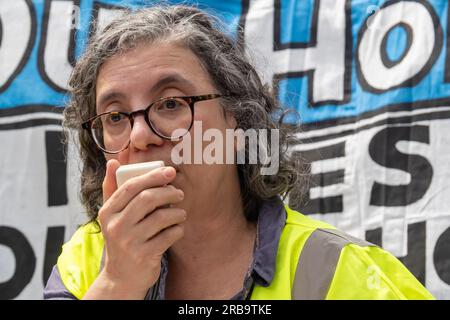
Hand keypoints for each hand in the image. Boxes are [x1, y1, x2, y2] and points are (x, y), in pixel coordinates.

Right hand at [84, 159, 184, 298]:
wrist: (122, 277)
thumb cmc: (121, 238)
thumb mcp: (111, 215)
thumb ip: (112, 188)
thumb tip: (113, 162)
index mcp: (107, 212)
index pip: (130, 186)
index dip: (152, 176)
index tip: (170, 171)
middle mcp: (116, 226)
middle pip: (148, 199)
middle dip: (168, 192)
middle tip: (179, 192)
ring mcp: (130, 243)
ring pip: (162, 217)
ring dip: (177, 212)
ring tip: (180, 213)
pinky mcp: (145, 256)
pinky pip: (169, 235)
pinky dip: (178, 229)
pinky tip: (177, 228)